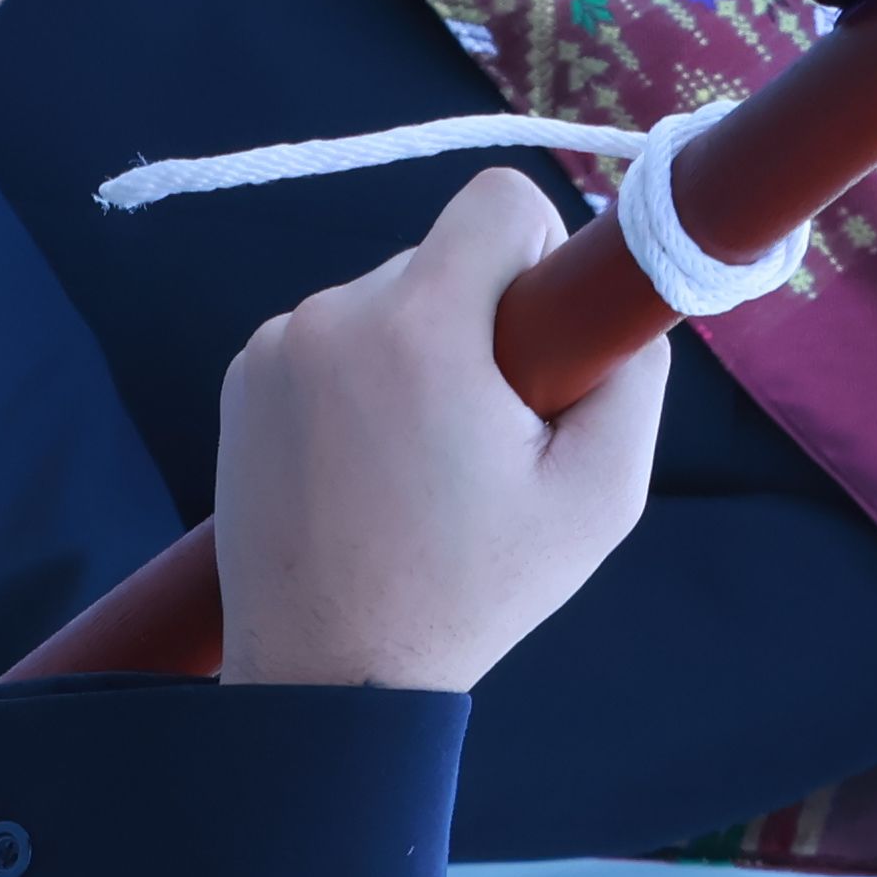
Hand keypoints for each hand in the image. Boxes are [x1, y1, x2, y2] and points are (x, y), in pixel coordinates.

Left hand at [209, 174, 665, 694]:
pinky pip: (330, 342)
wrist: (328, 676)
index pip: (499, 201)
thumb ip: (634, 376)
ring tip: (417, 467)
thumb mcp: (599, 497)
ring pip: (385, 303)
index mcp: (422, 327)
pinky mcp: (242, 380)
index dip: (540, 256)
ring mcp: (277, 348)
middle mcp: (336, 317)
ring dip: (416, 358)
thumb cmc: (468, 593)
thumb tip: (623, 301)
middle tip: (482, 437)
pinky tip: (365, 470)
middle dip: (478, 326)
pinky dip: (359, 385)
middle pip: (442, 260)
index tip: (541, 340)